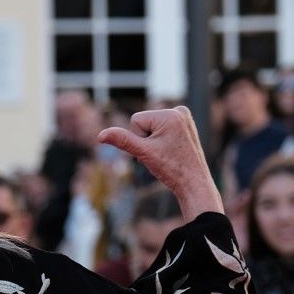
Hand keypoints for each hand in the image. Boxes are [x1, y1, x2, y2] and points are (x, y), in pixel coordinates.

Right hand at [98, 106, 222, 219]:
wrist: (193, 183)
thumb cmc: (171, 168)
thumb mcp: (142, 152)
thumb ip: (122, 140)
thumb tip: (100, 135)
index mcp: (169, 114)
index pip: (135, 120)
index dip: (139, 139)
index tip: (156, 151)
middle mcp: (179, 111)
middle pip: (144, 123)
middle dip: (147, 140)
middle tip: (162, 154)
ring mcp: (184, 117)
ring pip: (152, 128)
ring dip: (154, 142)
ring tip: (168, 154)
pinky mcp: (185, 125)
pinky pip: (162, 130)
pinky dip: (162, 141)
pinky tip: (172, 150)